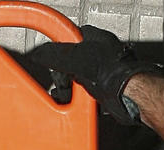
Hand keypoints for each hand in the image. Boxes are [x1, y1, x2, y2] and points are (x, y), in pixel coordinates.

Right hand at [30, 25, 161, 124]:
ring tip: (65, 91)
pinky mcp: (105, 89)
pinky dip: (77, 98)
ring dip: (68, 87)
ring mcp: (104, 71)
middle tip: (61, 77)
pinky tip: (74, 101)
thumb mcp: (73, 58)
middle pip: (72, 60)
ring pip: (78, 77)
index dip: (58, 45)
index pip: (71, 36)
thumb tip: (37, 53)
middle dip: (62, 72)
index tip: (49, 52)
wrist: (126, 95)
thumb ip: (53, 54)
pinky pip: (85, 92)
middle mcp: (101, 53)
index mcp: (96, 38)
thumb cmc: (111, 72)